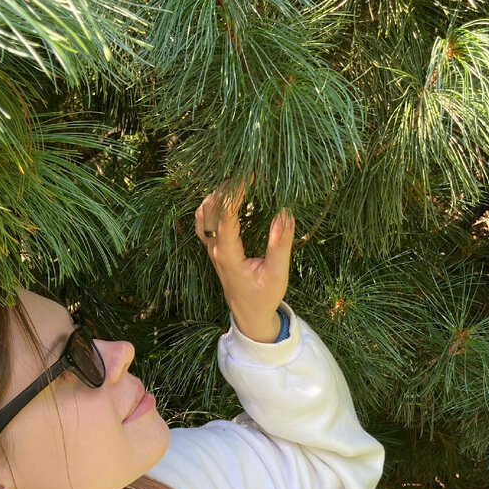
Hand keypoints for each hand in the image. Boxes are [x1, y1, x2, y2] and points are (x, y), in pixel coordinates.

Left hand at [194, 188, 295, 341]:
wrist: (249, 316)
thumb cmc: (263, 297)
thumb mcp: (277, 274)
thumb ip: (280, 245)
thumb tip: (285, 213)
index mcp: (227, 254)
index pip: (225, 214)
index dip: (235, 192)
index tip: (250, 174)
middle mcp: (214, 249)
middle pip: (210, 209)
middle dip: (227, 187)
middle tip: (247, 172)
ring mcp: (211, 249)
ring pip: (203, 213)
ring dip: (218, 194)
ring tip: (238, 180)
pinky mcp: (214, 249)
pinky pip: (204, 221)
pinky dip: (213, 204)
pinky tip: (227, 196)